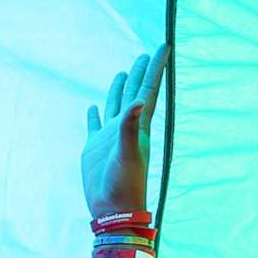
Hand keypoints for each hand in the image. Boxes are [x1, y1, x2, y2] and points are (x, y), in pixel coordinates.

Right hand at [81, 46, 166, 219]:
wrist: (112, 211)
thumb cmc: (125, 186)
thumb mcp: (129, 155)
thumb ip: (131, 128)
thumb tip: (137, 102)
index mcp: (139, 127)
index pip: (148, 90)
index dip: (155, 68)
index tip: (164, 46)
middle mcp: (126, 128)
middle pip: (134, 93)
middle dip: (139, 73)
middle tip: (143, 53)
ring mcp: (110, 138)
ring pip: (115, 106)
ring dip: (119, 89)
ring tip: (121, 73)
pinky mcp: (95, 149)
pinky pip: (95, 126)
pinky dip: (95, 115)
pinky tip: (94, 107)